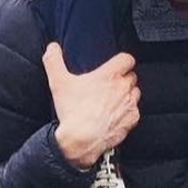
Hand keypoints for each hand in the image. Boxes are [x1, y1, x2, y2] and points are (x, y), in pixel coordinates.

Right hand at [42, 43, 140, 169]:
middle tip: (109, 86)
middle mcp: (123, 88)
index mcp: (109, 75)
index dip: (122, 61)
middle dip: (122, 79)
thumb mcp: (58, 82)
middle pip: (131, 76)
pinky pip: (135, 111)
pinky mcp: (132, 119)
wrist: (80, 140)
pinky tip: (115, 114)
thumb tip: (52, 47)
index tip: (116, 66)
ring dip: (127, 94)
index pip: (127, 59)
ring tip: (112, 100)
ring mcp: (129, 104)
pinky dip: (128, 111)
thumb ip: (54, 61)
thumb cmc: (72, 112)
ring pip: (135, 92)